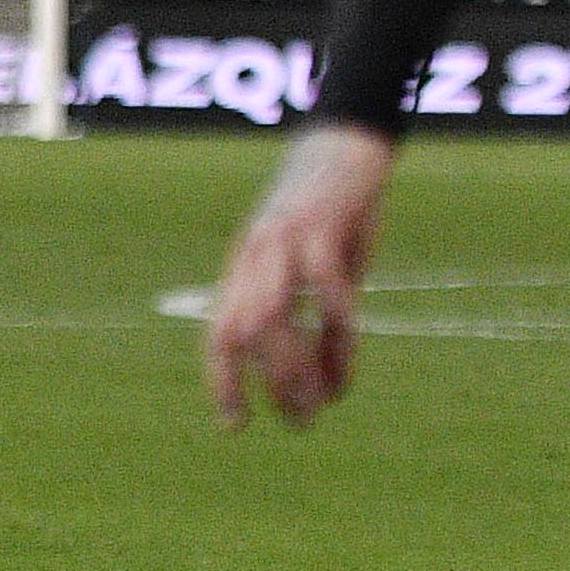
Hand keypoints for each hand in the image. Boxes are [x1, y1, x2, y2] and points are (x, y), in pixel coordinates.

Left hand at [205, 121, 394, 427]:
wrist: (344, 144)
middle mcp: (254, 258)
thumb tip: (322, 370)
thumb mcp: (310, 267)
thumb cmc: (331, 213)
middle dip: (266, 385)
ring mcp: (284, 242)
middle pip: (240, 334)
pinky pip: (326, 292)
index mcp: (243, 270)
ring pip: (274, 319)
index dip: (222, 382)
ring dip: (297, 369)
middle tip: (300, 422)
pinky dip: (338, 334)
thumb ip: (308, 310)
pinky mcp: (321, 227)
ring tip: (324, 403)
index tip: (235, 425)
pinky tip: (351, 360)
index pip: (218, 335)